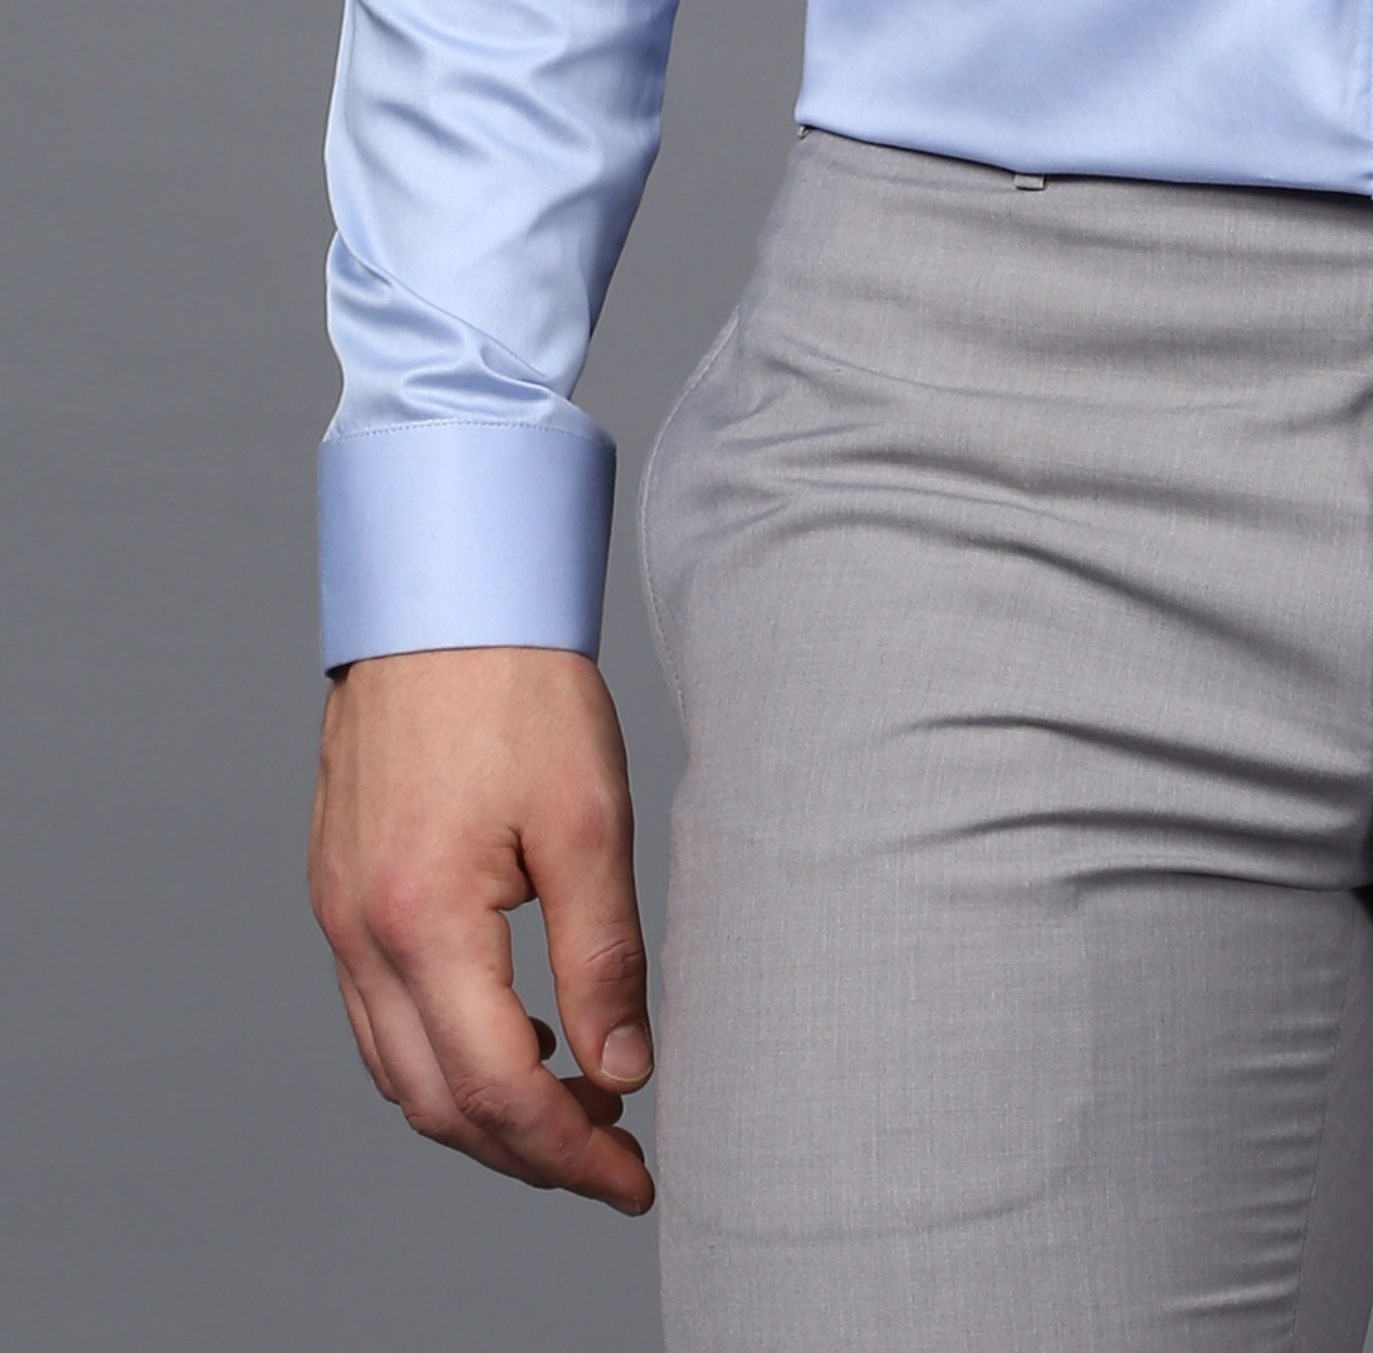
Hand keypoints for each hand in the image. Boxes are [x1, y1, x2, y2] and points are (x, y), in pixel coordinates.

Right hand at [311, 646, 653, 1214]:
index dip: (569, 1152)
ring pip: (398, 1071)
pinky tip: (511, 1034)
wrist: (442, 594)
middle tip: (613, 1156)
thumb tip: (623, 1071)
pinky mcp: (339, 890)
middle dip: (527, 1151)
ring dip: (480, 1110)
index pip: (495, 1089)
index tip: (634, 1178)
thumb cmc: (519, 686)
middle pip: (435, 1104)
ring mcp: (338, 915)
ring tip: (575, 1103)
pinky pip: (378, 1016)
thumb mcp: (588, 818)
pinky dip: (441, 1053)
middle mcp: (360, 933)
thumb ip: (603, 958)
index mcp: (423, 920)